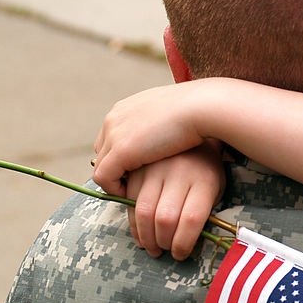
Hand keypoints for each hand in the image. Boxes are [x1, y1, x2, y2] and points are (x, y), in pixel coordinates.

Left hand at [93, 83, 208, 191]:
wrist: (201, 108)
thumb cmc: (198, 109)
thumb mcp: (172, 113)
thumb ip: (161, 122)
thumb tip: (169, 132)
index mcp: (126, 107)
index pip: (111, 135)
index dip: (123, 154)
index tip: (139, 168)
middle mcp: (115, 119)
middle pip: (102, 151)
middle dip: (116, 168)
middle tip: (137, 183)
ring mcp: (114, 134)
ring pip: (101, 166)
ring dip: (116, 182)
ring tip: (135, 193)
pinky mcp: (120, 151)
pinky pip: (104, 178)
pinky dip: (115, 189)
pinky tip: (134, 195)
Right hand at [124, 142, 225, 260]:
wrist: (193, 121)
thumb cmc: (207, 163)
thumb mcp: (215, 185)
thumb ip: (202, 209)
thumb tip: (182, 240)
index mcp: (204, 180)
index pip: (192, 220)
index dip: (183, 243)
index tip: (180, 254)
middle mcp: (179, 173)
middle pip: (165, 218)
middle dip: (161, 242)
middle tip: (162, 251)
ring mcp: (156, 168)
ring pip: (142, 211)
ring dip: (143, 236)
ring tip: (150, 245)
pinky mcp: (138, 166)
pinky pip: (129, 197)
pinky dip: (131, 218)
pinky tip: (139, 228)